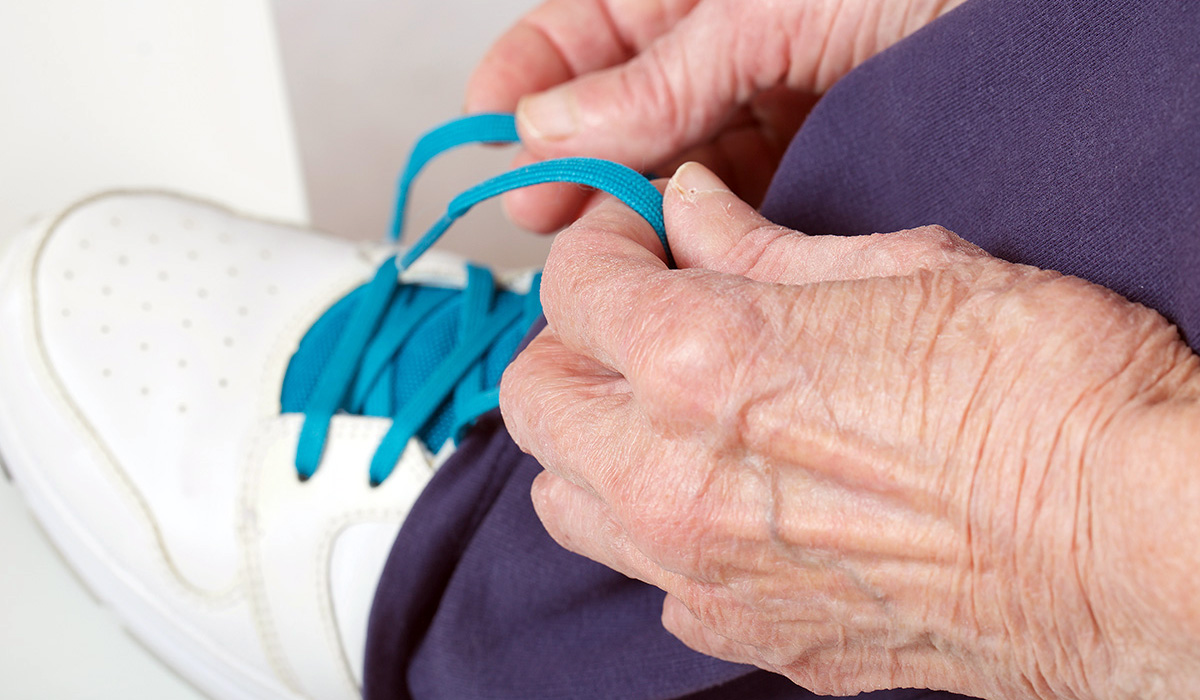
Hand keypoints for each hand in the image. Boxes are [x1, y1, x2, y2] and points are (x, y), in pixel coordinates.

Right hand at [466, 0, 964, 232]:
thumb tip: (549, 128)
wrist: (1053, 17)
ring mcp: (772, 97)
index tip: (488, 132)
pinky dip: (704, 228)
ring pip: (674, 160)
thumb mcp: (762, 7)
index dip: (527, 78)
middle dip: (574, 159)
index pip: (583, 29)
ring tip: (601, 245)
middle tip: (541, 212)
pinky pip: (740, 197)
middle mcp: (728, 38)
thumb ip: (657, 76)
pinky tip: (678, 251)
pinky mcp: (818, 156)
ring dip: (634, 205)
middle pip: (619, 107)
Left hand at [499, 163, 1199, 697]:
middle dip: (572, 340)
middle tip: (639, 313)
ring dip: (593, 440)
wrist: (1141, 549)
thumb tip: (694, 211)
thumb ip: (762, 245)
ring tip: (664, 407)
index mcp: (700, 364)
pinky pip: (650, 578)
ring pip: (567, 502)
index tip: (641, 235)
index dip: (603, 243)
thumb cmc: (1052, 400)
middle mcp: (674, 481)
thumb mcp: (905, 268)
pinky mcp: (751, 636)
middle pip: (536, 400)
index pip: (571, 288)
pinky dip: (659, 527)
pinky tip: (727, 495)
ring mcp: (704, 574)